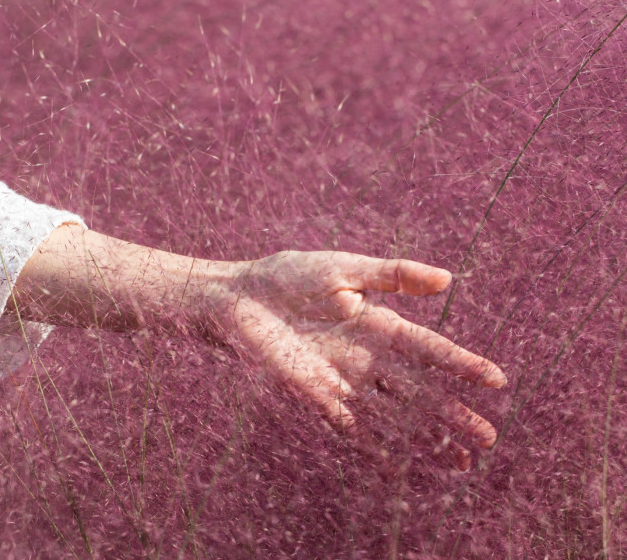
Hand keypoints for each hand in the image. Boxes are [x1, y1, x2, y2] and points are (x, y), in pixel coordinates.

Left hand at [209, 251, 505, 469]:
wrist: (236, 298)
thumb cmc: (286, 277)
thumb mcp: (344, 269)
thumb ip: (391, 275)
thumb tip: (446, 279)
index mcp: (378, 324)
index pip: (430, 350)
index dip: (462, 365)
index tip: (498, 381)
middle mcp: (366, 357)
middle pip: (419, 392)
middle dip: (453, 415)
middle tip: (488, 438)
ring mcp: (342, 380)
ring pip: (393, 415)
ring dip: (424, 438)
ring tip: (459, 461)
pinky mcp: (314, 395)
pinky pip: (351, 426)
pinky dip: (375, 445)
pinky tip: (399, 465)